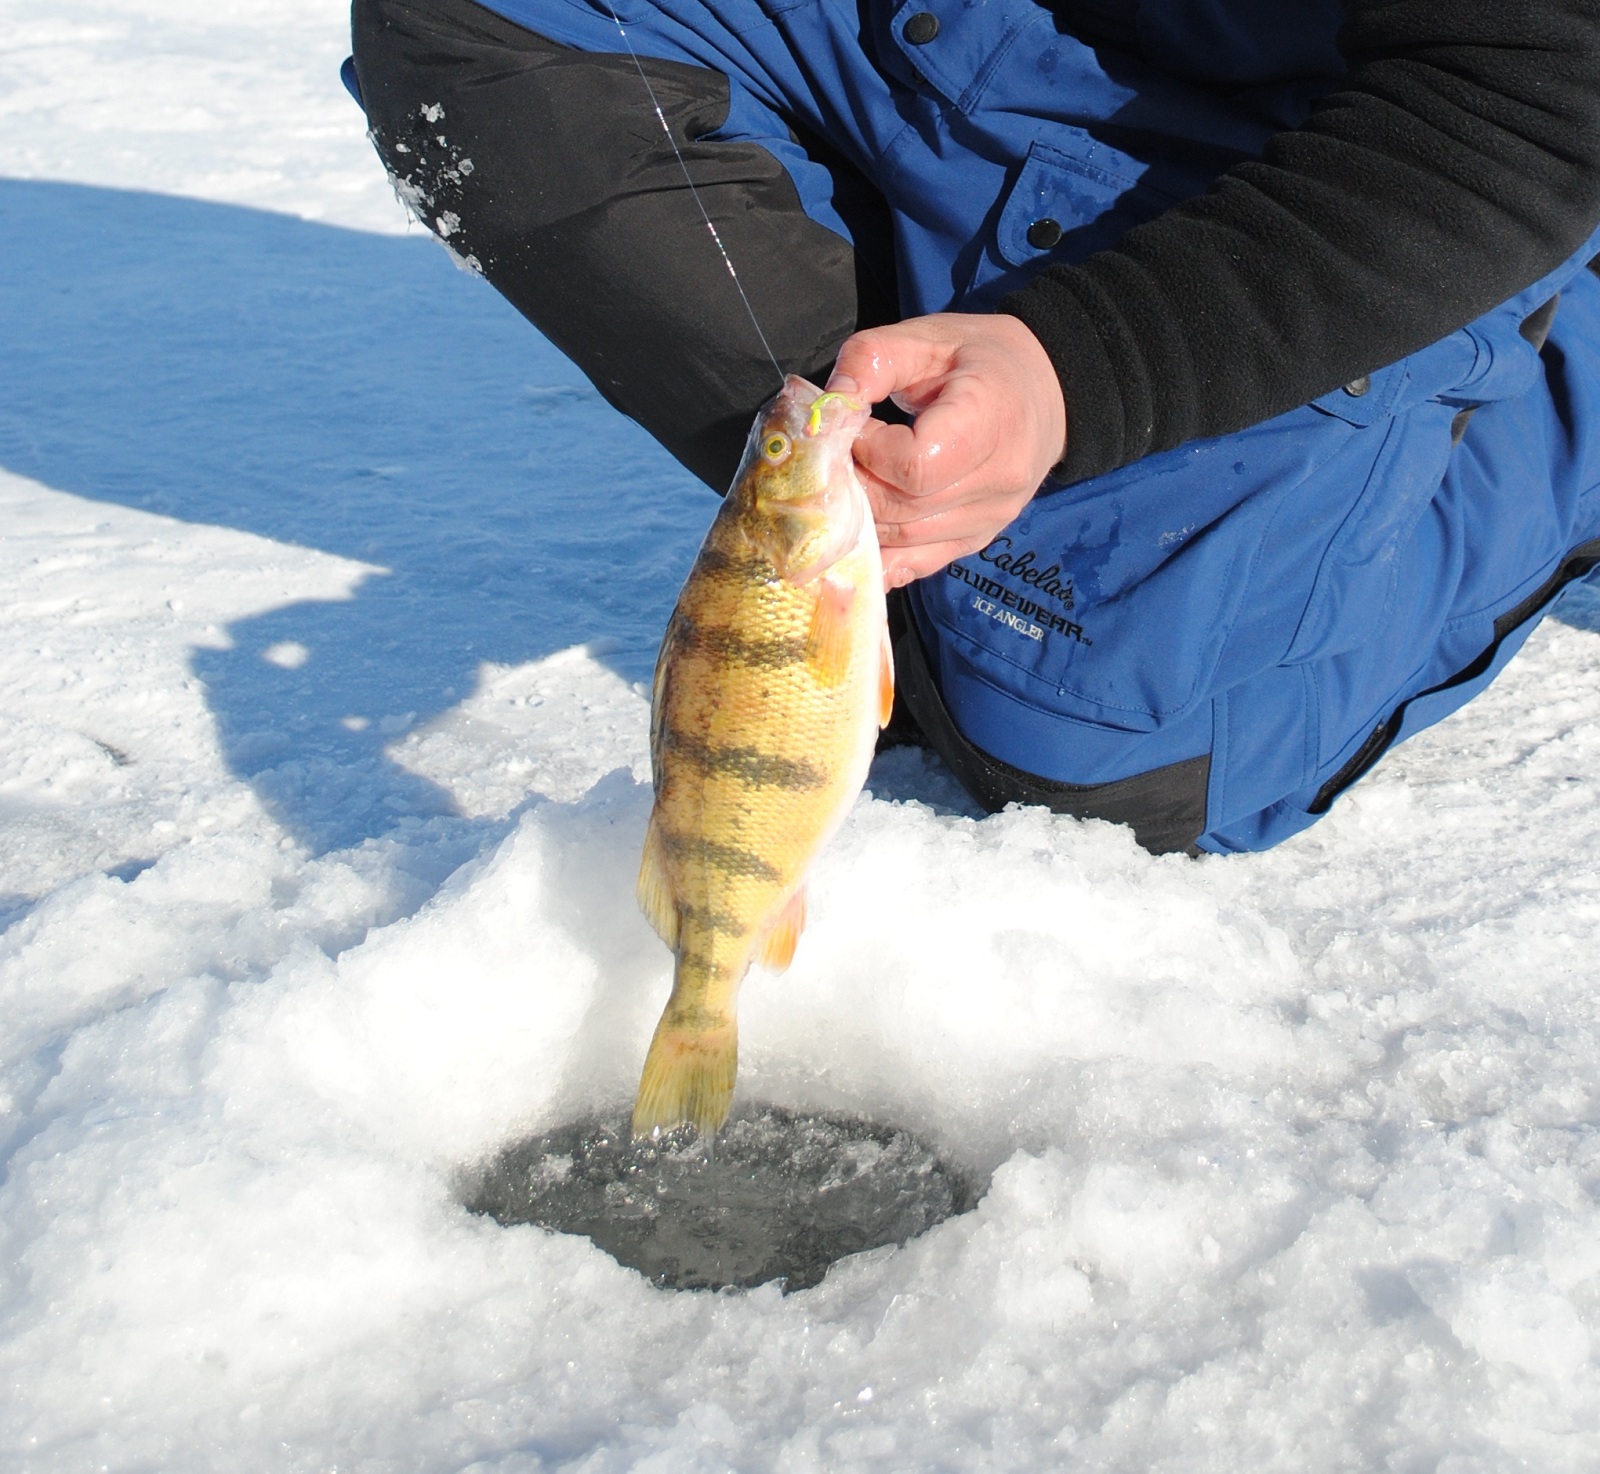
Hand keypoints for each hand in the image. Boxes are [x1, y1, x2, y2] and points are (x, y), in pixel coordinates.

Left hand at [827, 312, 1066, 587]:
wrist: (1046, 390)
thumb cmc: (980, 359)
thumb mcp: (925, 338)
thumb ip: (870, 361)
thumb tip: (826, 409)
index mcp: (990, 422)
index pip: (914, 466)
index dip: (869, 451)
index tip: (858, 427)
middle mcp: (998, 480)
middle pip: (903, 509)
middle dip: (856, 485)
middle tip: (841, 458)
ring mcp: (990, 518)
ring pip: (903, 540)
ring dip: (861, 516)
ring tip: (853, 480)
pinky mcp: (976, 539)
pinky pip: (917, 565)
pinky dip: (880, 556)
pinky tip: (857, 537)